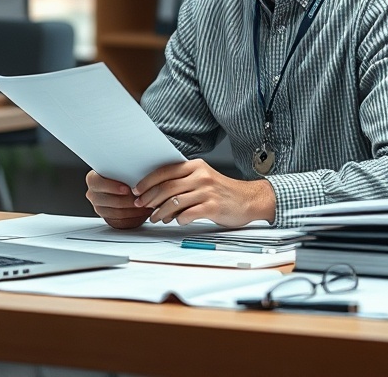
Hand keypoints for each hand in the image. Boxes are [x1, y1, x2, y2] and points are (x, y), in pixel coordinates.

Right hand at [85, 170, 151, 228]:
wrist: (127, 187)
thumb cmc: (125, 176)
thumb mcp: (123, 170)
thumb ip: (123, 172)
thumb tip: (134, 175)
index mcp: (93, 179)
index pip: (97, 183)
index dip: (112, 187)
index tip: (126, 189)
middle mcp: (93, 194)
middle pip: (108, 200)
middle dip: (126, 200)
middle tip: (140, 198)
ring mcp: (99, 208)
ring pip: (116, 212)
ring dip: (133, 209)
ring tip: (145, 205)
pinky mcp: (108, 219)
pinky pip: (120, 221)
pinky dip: (133, 217)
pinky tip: (142, 211)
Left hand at [131, 159, 275, 226]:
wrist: (250, 200)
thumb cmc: (223, 191)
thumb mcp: (204, 178)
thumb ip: (184, 181)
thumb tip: (156, 192)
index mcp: (196, 166)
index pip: (165, 171)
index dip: (148, 181)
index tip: (137, 190)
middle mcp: (201, 176)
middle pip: (167, 187)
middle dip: (149, 198)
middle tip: (140, 206)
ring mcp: (207, 191)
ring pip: (174, 202)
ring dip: (160, 212)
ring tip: (155, 218)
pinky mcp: (212, 207)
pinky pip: (188, 214)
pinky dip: (178, 219)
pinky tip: (176, 221)